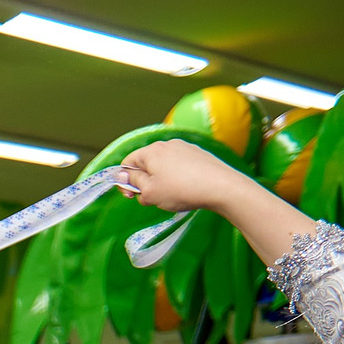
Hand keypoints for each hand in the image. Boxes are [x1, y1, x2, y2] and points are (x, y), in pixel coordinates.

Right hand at [116, 139, 248, 215]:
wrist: (220, 187)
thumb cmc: (181, 190)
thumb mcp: (149, 192)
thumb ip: (133, 182)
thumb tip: (123, 175)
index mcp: (151, 151)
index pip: (127, 163)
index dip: (124, 181)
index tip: (132, 195)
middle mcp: (167, 144)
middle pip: (146, 163)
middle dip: (144, 181)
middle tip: (152, 198)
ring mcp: (184, 147)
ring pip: (163, 165)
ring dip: (160, 180)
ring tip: (171, 195)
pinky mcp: (198, 153)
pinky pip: (179, 165)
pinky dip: (176, 176)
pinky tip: (185, 188)